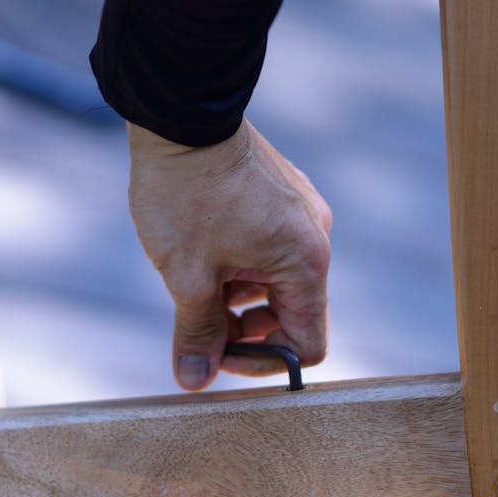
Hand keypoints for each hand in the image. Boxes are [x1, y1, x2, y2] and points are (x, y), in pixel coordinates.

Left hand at [127, 119, 331, 389]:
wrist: (181, 115)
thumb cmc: (186, 193)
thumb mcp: (186, 275)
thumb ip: (197, 333)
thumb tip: (195, 381)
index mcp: (305, 263)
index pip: (308, 344)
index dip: (263, 362)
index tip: (218, 353)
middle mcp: (316, 238)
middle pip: (293, 315)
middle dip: (245, 330)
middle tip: (197, 324)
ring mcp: (303, 214)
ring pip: (277, 283)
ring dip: (238, 298)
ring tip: (194, 279)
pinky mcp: (284, 197)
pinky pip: (270, 250)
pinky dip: (240, 266)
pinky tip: (203, 251)